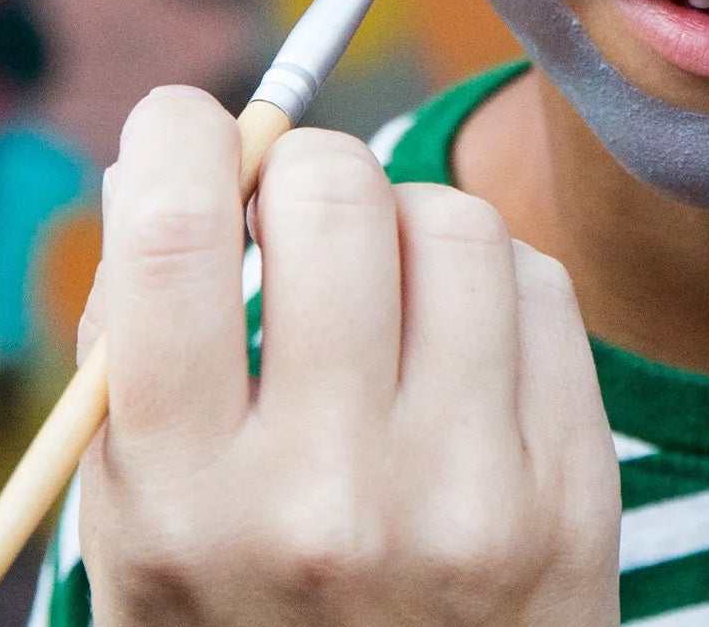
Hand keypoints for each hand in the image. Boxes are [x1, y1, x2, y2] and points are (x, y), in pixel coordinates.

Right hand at [77, 86, 619, 626]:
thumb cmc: (252, 613)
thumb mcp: (143, 529)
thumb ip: (137, 354)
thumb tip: (172, 164)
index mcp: (185, 504)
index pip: (172, 240)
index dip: (177, 139)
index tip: (187, 129)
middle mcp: (329, 500)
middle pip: (335, 197)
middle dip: (307, 167)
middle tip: (296, 203)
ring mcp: (466, 495)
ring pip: (454, 219)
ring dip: (408, 220)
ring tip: (384, 285)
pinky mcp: (570, 488)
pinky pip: (541, 279)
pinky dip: (491, 277)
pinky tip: (459, 341)